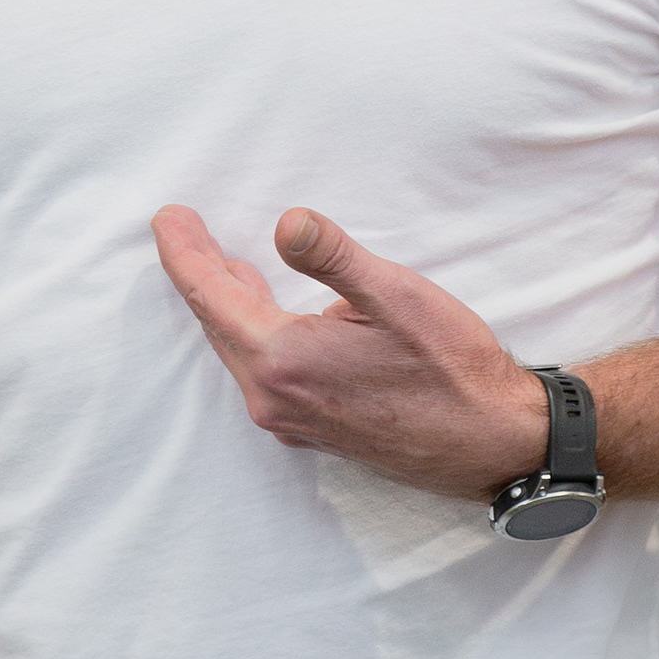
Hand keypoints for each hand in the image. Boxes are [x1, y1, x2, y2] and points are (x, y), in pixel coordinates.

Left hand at [150, 205, 551, 499]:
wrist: (490, 442)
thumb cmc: (451, 368)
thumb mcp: (396, 296)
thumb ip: (333, 258)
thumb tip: (286, 222)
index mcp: (283, 361)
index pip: (209, 297)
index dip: (184, 252)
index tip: (168, 217)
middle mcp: (273, 398)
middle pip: (216, 325)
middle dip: (197, 273)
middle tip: (183, 229)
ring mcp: (290, 419)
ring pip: (239, 350)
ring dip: (225, 304)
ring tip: (219, 264)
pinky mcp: (311, 429)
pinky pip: (261, 372)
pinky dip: (250, 334)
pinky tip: (264, 315)